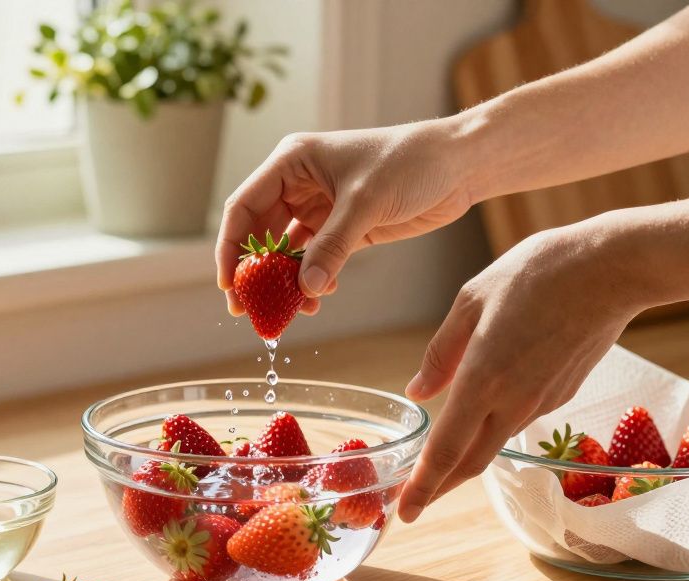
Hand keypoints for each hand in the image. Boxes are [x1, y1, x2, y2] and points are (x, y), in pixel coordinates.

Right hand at [215, 116, 477, 313]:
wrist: (458, 165)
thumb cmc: (410, 163)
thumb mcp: (365, 203)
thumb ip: (332, 247)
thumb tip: (303, 289)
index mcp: (293, 162)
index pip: (244, 206)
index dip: (231, 247)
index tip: (229, 284)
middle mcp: (300, 183)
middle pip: (260, 234)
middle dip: (257, 273)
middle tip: (252, 310)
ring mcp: (321, 207)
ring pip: (287, 252)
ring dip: (286, 281)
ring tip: (293, 310)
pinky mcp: (344, 228)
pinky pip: (315, 260)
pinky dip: (313, 280)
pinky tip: (320, 295)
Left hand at [397, 217, 643, 522]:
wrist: (613, 269)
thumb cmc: (537, 273)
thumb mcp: (472, 300)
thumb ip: (443, 352)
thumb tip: (417, 391)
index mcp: (483, 380)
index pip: (446, 451)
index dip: (423, 487)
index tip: (405, 514)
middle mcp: (513, 402)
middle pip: (470, 462)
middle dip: (440, 487)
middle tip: (415, 501)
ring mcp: (542, 402)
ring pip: (494, 442)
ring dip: (465, 456)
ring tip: (439, 457)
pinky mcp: (563, 394)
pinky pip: (518, 417)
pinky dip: (493, 425)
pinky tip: (485, 406)